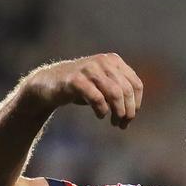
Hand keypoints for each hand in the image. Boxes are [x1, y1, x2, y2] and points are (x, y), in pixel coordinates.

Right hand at [20, 53, 142, 128]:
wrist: (50, 83)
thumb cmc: (81, 87)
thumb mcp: (104, 86)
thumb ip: (120, 93)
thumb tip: (133, 113)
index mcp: (114, 61)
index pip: (136, 85)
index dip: (136, 104)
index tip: (130, 118)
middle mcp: (103, 61)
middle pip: (126, 91)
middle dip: (128, 111)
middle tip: (122, 124)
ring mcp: (89, 69)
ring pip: (115, 94)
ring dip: (118, 112)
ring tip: (114, 123)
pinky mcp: (76, 80)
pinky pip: (97, 98)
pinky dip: (102, 110)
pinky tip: (100, 115)